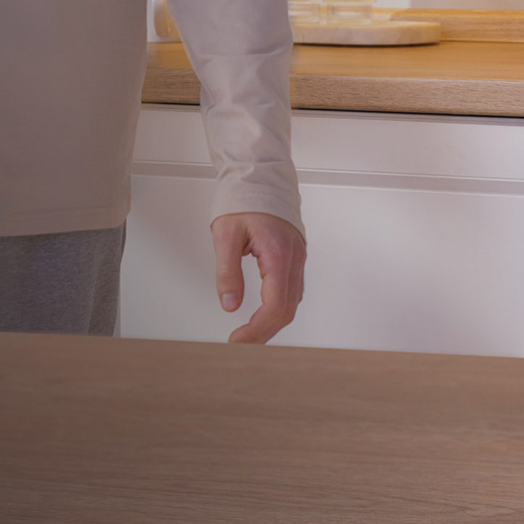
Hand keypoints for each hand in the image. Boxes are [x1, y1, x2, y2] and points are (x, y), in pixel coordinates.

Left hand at [211, 212, 305, 343]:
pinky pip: (293, 292)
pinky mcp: (295, 258)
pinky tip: (265, 315)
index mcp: (278, 254)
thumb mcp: (225, 235)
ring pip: (292, 304)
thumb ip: (228, 272)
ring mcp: (298, 259)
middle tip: (241, 344)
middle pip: (286, 310)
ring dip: (273, 324)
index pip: (274, 305)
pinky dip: (279, 309)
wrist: (261, 179)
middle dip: (264, 332)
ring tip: (250, 334)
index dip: (257, 329)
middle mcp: (294, 260)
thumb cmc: (245, 200)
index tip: (238, 340)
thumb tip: (229, 303)